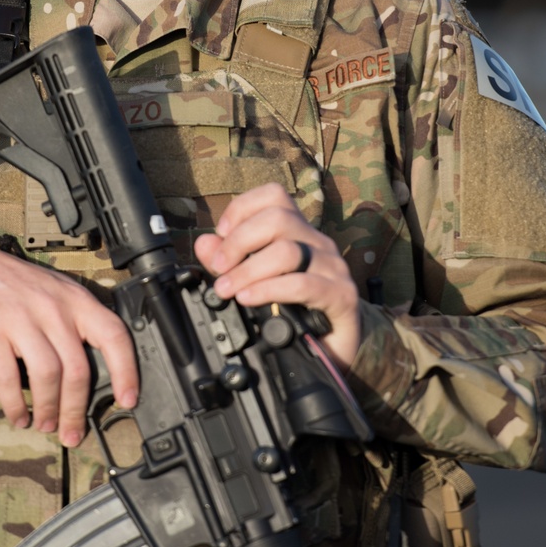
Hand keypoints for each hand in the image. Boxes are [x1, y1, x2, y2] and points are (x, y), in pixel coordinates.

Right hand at [0, 241, 137, 446]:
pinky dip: (15, 404)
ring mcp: (21, 318)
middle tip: (73, 433)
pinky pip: (8, 377)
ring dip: (48, 409)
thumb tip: (96, 374)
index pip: (114, 335)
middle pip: (77, 368)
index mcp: (76, 300)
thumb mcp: (56, 292)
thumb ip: (76, 323)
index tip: (128, 401)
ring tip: (45, 425)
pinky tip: (18, 416)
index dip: (126, 371)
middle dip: (77, 409)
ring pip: (48, 375)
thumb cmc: (15, 285)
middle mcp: (53, 308)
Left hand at [193, 184, 361, 369]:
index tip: (221, 233)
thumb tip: (204, 243)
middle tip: (219, 269)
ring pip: (288, 251)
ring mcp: (332, 268)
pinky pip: (303, 284)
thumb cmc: (295, 313)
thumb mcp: (257, 283)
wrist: (333, 350)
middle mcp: (317, 243)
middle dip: (239, 242)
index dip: (242, 208)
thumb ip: (230, 261)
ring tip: (229, 289)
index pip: (274, 196)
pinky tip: (249, 298)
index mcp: (298, 232)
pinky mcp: (341, 295)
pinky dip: (270, 290)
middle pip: (278, 218)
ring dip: (249, 270)